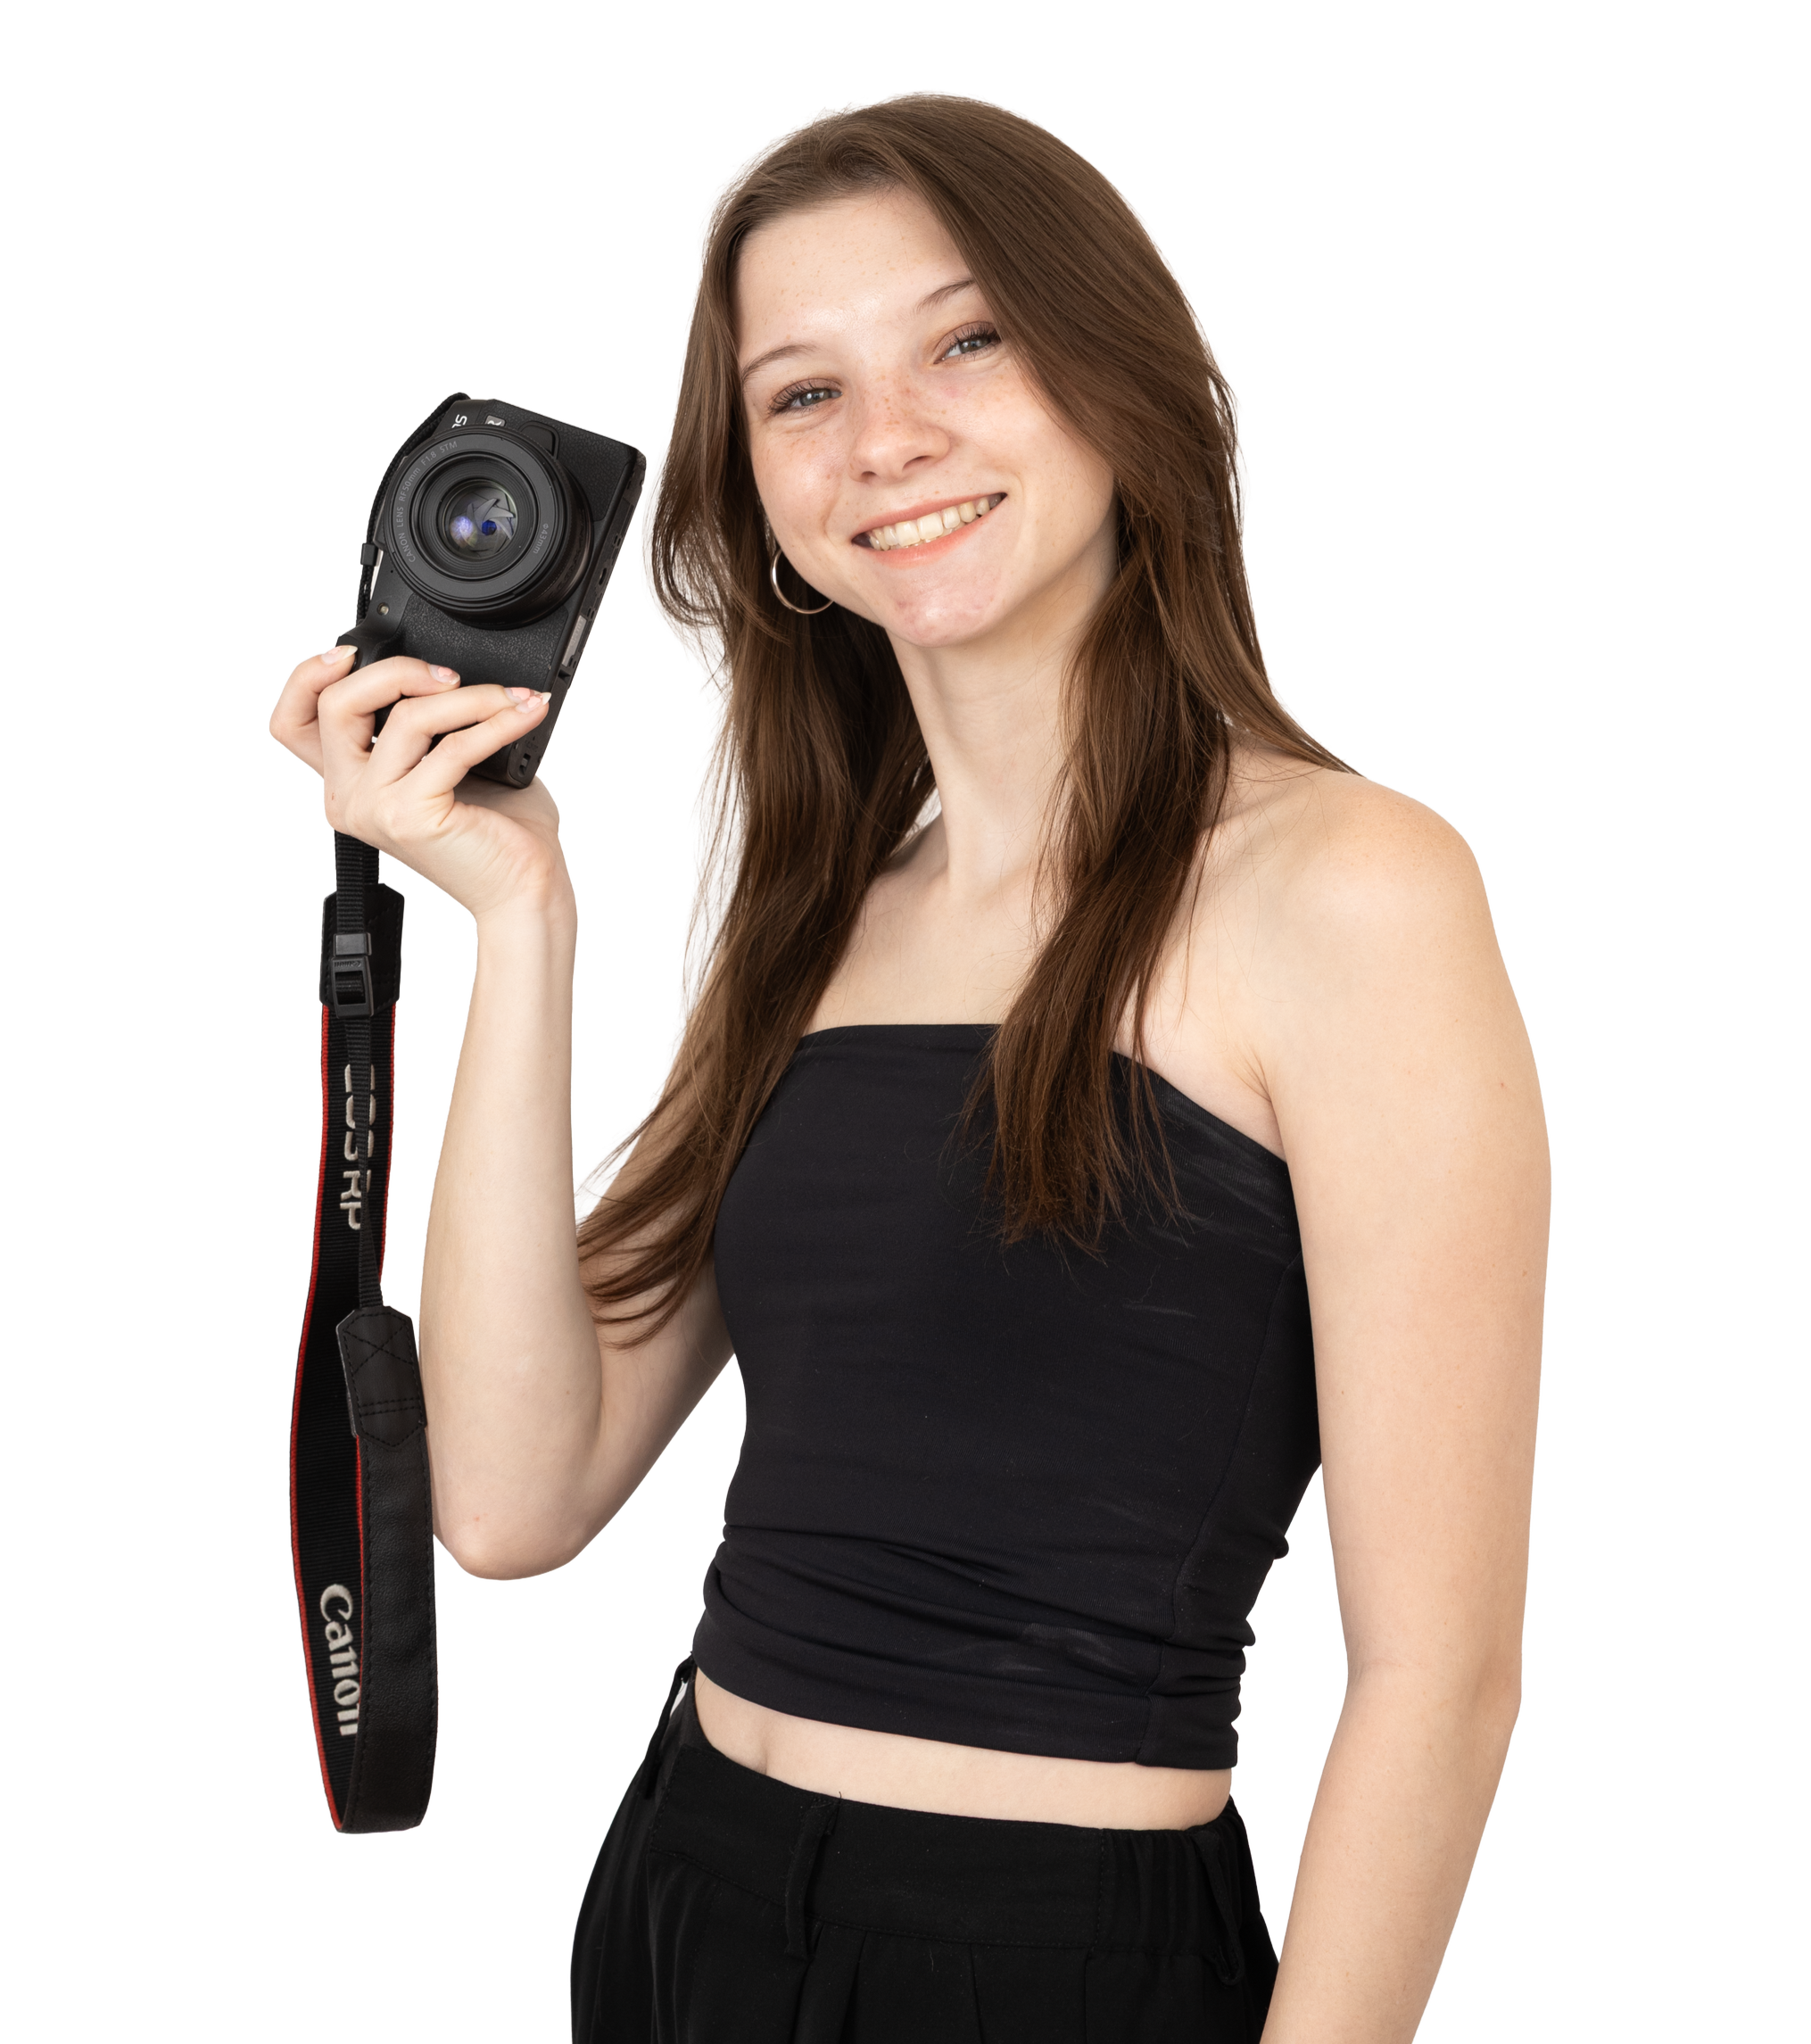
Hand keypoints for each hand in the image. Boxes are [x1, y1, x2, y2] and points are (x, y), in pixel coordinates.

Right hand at [267, 645, 574, 924]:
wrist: (524, 890)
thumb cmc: (495, 833)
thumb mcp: (450, 763)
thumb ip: (428, 721)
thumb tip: (443, 669)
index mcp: (351, 784)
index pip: (293, 722)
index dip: (307, 676)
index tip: (350, 651)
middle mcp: (351, 798)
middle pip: (337, 705)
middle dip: (396, 671)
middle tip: (450, 676)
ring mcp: (375, 809)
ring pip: (406, 718)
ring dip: (470, 697)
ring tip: (511, 698)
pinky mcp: (410, 816)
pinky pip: (451, 747)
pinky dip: (495, 722)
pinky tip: (523, 714)